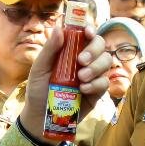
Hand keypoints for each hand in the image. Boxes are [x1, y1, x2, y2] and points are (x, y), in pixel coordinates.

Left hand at [20, 25, 111, 144]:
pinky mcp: (97, 92)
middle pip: (100, 46)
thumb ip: (50, 49)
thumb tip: (59, 28)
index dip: (90, 30)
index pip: (86, 35)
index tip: (88, 33)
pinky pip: (105, 82)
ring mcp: (92, 76)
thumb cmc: (38, 89)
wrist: (40, 116)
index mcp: (70, 51)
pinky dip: (96, 84)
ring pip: (106, 62)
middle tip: (80, 61)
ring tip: (81, 77)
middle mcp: (84, 61)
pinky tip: (83, 89)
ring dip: (95, 67)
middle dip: (94, 50)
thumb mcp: (39, 68)